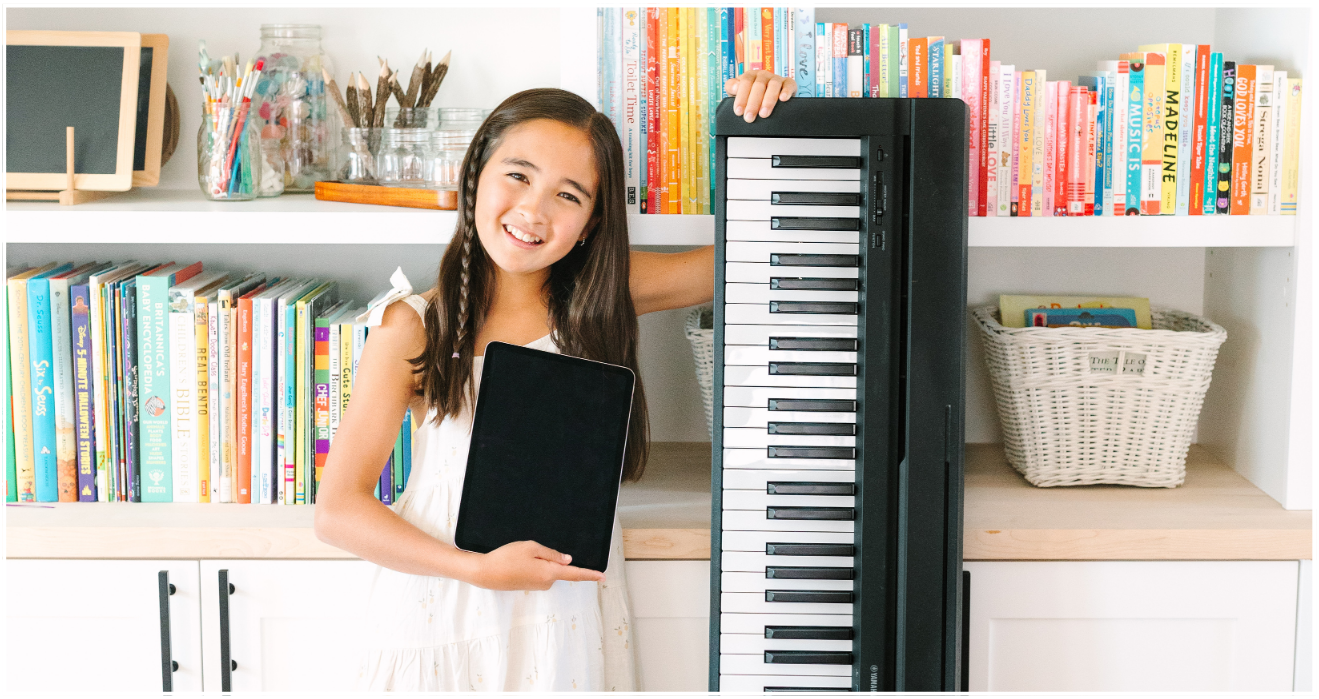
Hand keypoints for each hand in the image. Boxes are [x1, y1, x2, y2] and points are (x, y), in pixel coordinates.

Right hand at [470, 540, 604, 590]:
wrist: (485, 573)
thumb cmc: (507, 557)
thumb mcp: (531, 548)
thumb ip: (552, 554)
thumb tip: (568, 560)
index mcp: (549, 573)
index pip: (575, 574)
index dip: (590, 574)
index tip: (602, 576)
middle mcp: (546, 582)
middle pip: (559, 568)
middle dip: (552, 557)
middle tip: (530, 550)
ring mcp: (537, 586)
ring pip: (548, 569)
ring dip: (540, 560)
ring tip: (520, 555)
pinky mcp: (529, 585)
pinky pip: (539, 573)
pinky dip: (534, 565)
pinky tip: (520, 561)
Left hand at [725, 69, 796, 122]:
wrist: (768, 95)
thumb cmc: (749, 94)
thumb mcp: (736, 91)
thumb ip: (731, 87)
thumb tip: (735, 87)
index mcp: (750, 75)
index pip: (745, 83)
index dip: (741, 97)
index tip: (739, 111)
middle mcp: (763, 75)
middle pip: (759, 85)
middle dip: (753, 103)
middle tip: (749, 117)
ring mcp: (776, 78)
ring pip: (773, 85)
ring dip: (769, 100)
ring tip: (764, 114)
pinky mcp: (788, 83)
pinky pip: (789, 84)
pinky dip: (786, 91)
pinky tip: (783, 99)